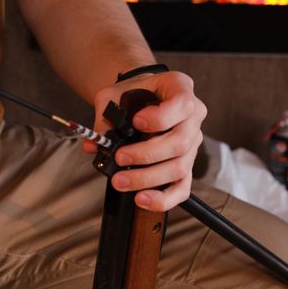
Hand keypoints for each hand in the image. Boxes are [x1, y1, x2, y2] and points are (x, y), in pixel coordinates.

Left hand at [83, 71, 206, 211]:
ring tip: (121, 181)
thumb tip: (94, 144)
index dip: (160, 118)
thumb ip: (105, 117)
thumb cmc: (133, 92)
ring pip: (179, 168)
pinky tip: (142, 199)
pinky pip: (182, 187)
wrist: (141, 96)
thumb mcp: (115, 94)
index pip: (182, 105)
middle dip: (147, 154)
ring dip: (148, 178)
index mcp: (180, 89)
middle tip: (120, 158)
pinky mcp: (186, 164)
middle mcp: (193, 117)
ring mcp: (192, 143)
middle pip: (180, 142)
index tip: (136, 122)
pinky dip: (163, 198)